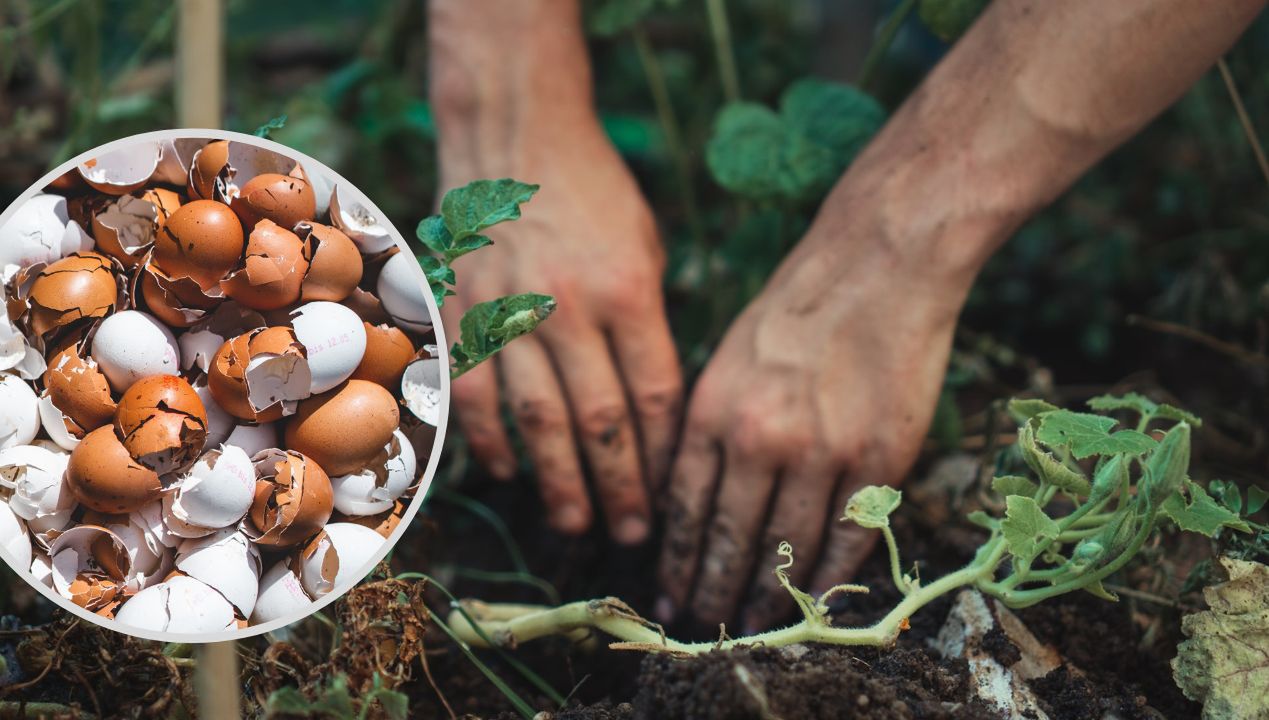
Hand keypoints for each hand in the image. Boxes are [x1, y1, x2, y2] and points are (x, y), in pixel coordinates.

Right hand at [439, 120, 681, 544]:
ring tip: (576, 524)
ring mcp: (511, 312)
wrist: (515, 135)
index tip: (672, 496)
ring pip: (538, 420)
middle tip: (630, 536)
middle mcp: (571, 308)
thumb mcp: (646, 248)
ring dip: (558, 481)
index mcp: (630, 291)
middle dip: (620, 487)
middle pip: (601, 421)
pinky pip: (477, 393)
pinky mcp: (465, 312)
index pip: (655, 396)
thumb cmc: (595, 193)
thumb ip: (650, 324)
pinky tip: (509, 474)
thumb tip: (655, 407)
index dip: (664, 455)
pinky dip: (492, 440)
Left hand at [656, 190, 973, 631]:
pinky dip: (830, 577)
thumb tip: (689, 498)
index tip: (669, 594)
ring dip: (768, 596)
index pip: (685, 509)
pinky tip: (815, 601)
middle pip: (729, 539)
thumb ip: (708, 426)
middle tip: (704, 625)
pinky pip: (848, 538)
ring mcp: (822, 452)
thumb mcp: (727, 356)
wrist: (879, 262)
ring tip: (753, 623)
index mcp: (712, 409)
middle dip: (712, 591)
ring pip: (787, 550)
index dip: (677, 561)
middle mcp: (759, 438)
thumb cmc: (798, 304)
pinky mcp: (878, 459)